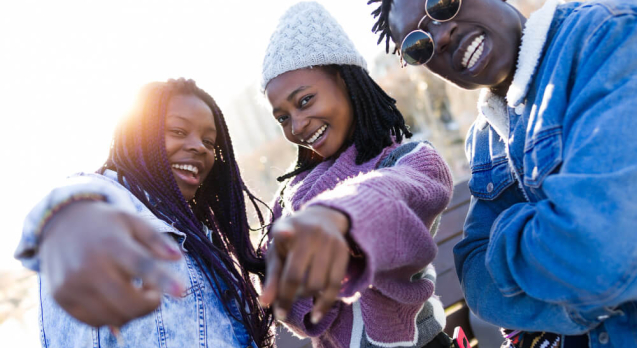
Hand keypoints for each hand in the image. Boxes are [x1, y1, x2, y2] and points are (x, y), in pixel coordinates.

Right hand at [40, 200, 183, 326]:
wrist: (59, 222)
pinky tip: (113, 296)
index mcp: (111, 243)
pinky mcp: (61, 298)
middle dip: (151, 303)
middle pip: (130, 304)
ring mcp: (72, 285)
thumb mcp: (133, 221)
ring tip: (131, 288)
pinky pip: (95, 322)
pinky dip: (111, 315)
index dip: (163, 280)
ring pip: (115, 318)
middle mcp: (88, 266)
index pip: (141, 265)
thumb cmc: (106, 224)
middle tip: (152, 289)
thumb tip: (178, 258)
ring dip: (132, 311)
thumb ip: (157, 240)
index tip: (182, 291)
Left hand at [260, 205, 350, 324]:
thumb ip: (272, 278)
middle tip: (283, 304)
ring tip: (299, 295)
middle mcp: (309, 232)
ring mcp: (329, 241)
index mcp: (287, 228)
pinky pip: (335, 285)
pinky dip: (324, 304)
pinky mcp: (343, 252)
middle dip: (287, 297)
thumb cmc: (292, 242)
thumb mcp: (278, 252)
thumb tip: (264, 304)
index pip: (284, 231)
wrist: (323, 219)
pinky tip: (315, 316)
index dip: (284, 233)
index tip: (284, 234)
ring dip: (305, 297)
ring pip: (316, 284)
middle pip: (296, 274)